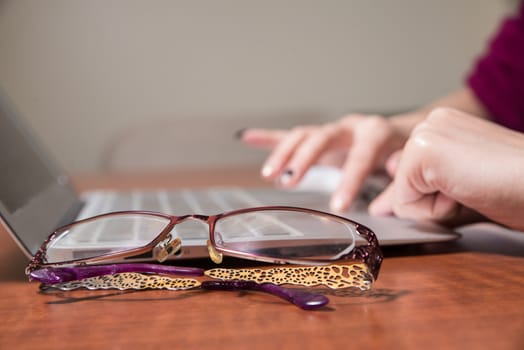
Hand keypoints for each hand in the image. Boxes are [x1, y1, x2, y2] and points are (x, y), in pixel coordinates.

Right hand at [239, 114, 406, 211]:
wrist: (403, 133)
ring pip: (302, 136)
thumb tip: (386, 203)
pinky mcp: (319, 137)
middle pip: (321, 138)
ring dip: (284, 154)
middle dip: (304, 159)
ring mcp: (331, 131)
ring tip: (269, 175)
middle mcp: (349, 127)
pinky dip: (268, 137)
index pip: (360, 156)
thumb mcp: (410, 165)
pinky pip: (291, 135)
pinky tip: (246, 137)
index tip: (338, 206)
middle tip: (289, 182)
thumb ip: (399, 183)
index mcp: (375, 133)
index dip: (349, 180)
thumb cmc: (405, 153)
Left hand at [369, 108, 523, 230]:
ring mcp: (425, 133)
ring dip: (437, 206)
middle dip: (436, 202)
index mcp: (442, 128)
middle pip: (404, 188)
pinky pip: (406, 203)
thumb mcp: (460, 191)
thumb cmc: (519, 189)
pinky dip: (436, 210)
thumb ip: (419, 196)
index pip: (411, 178)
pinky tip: (467, 190)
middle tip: (477, 186)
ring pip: (404, 197)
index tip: (471, 183)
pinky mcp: (423, 151)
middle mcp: (430, 123)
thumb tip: (381, 207)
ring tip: (474, 188)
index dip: (438, 197)